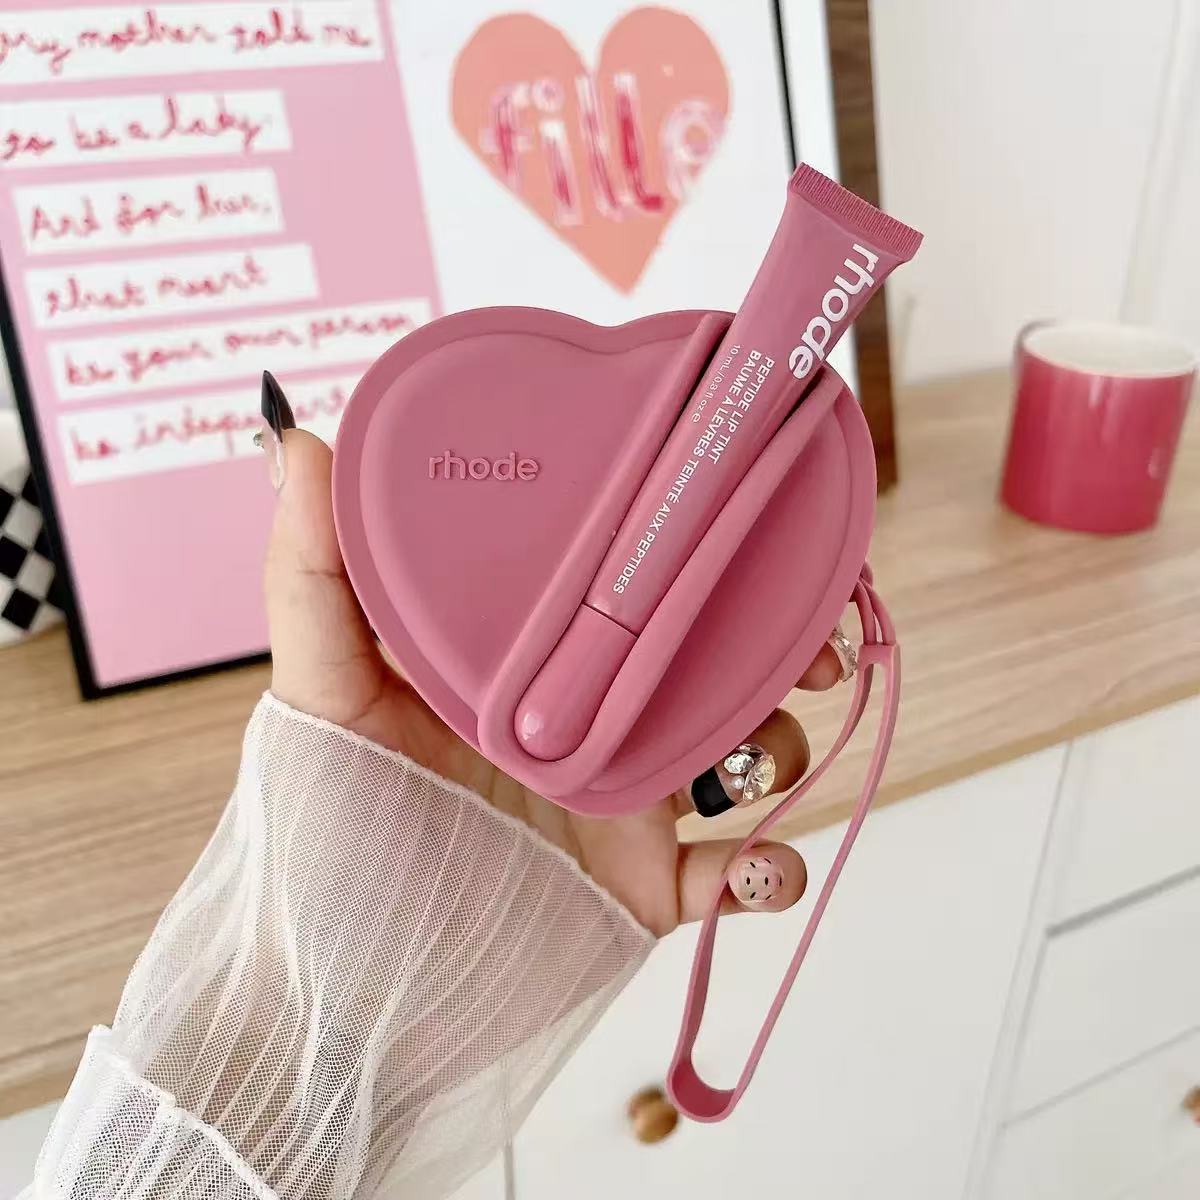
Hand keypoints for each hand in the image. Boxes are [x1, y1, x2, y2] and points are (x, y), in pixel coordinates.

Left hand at [262, 414, 843, 936]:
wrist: (355, 993)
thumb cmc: (330, 832)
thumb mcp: (321, 696)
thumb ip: (312, 577)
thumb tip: (300, 441)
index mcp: (532, 660)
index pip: (620, 583)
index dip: (683, 546)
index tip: (733, 512)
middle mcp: (586, 716)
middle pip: (704, 656)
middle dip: (771, 639)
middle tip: (808, 639)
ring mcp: (623, 800)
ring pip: (738, 750)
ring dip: (778, 744)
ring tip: (762, 759)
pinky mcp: (646, 885)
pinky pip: (733, 874)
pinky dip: (772, 870)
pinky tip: (770, 869)